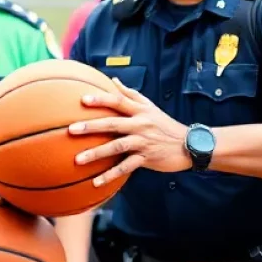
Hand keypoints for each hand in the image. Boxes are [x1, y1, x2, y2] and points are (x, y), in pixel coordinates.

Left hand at [69, 78, 189, 185]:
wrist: (190, 145)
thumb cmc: (165, 124)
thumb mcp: (150, 106)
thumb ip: (130, 94)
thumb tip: (112, 80)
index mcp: (139, 111)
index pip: (118, 101)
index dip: (100, 100)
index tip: (82, 100)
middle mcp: (140, 125)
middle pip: (112, 124)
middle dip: (91, 126)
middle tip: (71, 129)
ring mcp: (143, 142)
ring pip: (117, 146)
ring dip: (96, 153)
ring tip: (77, 159)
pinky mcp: (147, 158)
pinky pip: (126, 167)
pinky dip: (111, 175)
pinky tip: (96, 182)